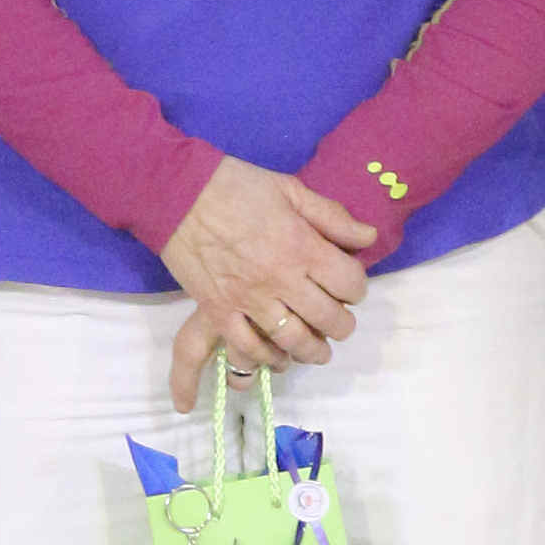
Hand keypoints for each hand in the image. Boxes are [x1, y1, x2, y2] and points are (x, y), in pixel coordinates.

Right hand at [158, 158, 376, 410]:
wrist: (176, 192)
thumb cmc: (235, 185)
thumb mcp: (291, 189)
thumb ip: (332, 217)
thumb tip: (369, 237)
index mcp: (302, 246)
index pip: (349, 283)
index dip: (358, 288)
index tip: (351, 287)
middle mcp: (280, 279)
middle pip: (328, 319)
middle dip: (342, 325)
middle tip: (340, 323)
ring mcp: (248, 299)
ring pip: (293, 340)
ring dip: (312, 351)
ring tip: (319, 351)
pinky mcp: (218, 310)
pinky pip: (247, 347)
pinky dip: (267, 359)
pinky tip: (279, 358)